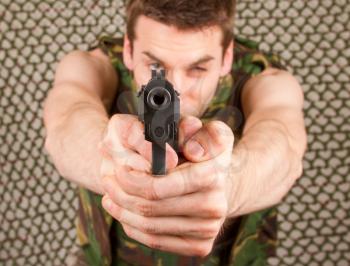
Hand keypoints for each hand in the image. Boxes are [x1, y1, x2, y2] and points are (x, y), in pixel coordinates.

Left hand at [100, 116, 234, 256]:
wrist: (218, 181)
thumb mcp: (198, 128)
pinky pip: (157, 241)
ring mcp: (208, 229)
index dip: (131, 181)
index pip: (158, 187)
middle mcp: (215, 205)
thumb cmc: (201, 150)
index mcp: (213, 174)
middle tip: (107, 180)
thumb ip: (189, 129)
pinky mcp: (200, 246)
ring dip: (122, 211)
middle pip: (150, 208)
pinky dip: (134, 227)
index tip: (118, 170)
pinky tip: (124, 212)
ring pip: (150, 227)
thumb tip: (191, 151)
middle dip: (120, 193)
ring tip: (110, 195)